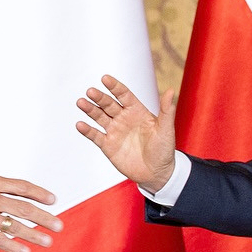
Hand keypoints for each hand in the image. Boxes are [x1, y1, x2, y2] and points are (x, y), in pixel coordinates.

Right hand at [75, 75, 176, 191]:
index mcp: (137, 111)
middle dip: (99, 97)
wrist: (157, 173)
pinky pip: (96, 136)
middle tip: (90, 91)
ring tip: (81, 103)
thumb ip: (166, 110)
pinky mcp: (108, 145)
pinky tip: (80, 124)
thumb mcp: (166, 129)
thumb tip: (171, 91)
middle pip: (108, 104)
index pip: (124, 95)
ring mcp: (115, 131)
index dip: (115, 87)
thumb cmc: (164, 149)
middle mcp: (123, 118)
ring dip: (90, 110)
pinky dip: (87, 130)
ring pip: (99, 117)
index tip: (105, 78)